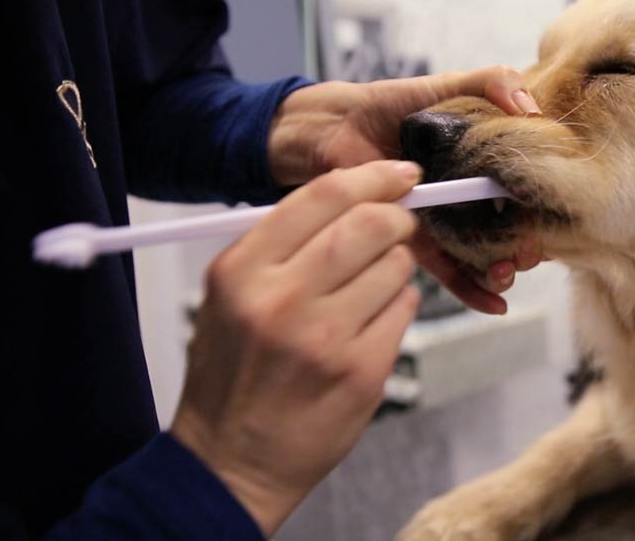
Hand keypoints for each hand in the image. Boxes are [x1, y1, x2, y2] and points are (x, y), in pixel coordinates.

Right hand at [171, 160, 422, 535]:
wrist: (231, 461)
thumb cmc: (233, 374)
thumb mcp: (229, 297)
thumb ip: (281, 246)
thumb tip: (356, 197)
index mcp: (242, 271)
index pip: (322, 197)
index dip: (372, 176)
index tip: (401, 173)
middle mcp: (282, 299)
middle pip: (370, 225)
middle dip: (397, 218)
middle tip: (401, 223)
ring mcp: (325, 338)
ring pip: (397, 267)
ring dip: (396, 268)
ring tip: (370, 289)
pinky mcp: (362, 371)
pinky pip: (404, 310)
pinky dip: (397, 306)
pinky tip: (369, 325)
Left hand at [267, 66, 544, 312]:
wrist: (335, 127)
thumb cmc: (390, 104)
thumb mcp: (446, 86)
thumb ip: (492, 82)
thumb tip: (531, 110)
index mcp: (485, 161)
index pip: (526, 190)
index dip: (545, 205)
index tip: (553, 211)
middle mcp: (471, 196)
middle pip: (513, 230)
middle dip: (528, 246)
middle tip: (529, 248)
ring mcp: (447, 222)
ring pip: (485, 256)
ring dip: (502, 270)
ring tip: (505, 271)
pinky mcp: (418, 242)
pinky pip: (448, 272)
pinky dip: (472, 290)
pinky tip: (494, 304)